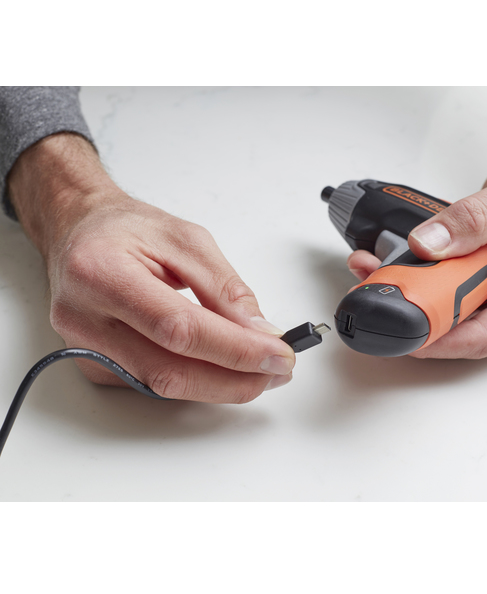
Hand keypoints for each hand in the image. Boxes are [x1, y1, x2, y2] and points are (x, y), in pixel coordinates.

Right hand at [8, 134, 294, 400]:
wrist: (79, 233)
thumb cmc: (126, 229)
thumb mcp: (186, 239)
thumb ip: (224, 287)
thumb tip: (259, 331)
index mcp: (102, 273)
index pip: (179, 328)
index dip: (235, 349)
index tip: (277, 354)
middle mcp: (85, 318)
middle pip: (170, 371)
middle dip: (234, 380)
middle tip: (276, 371)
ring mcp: (85, 348)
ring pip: (163, 387)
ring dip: (220, 385)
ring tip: (258, 370)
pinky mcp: (95, 366)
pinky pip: (154, 384)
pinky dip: (195, 380)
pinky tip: (218, 366)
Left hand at [348, 137, 486, 357]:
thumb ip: (470, 221)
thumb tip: (427, 245)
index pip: (485, 338)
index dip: (439, 341)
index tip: (404, 332)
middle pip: (461, 329)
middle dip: (417, 315)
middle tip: (383, 294)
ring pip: (450, 311)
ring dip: (415, 295)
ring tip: (381, 272)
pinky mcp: (485, 283)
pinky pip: (448, 289)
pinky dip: (423, 278)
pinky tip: (398, 263)